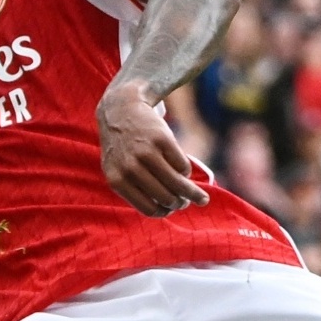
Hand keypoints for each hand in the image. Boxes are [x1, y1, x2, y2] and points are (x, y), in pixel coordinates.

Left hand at [97, 80, 207, 215]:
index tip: (171, 210)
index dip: (164, 212)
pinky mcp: (161, 139)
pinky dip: (185, 171)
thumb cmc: (122, 145)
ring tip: (202, 198)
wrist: (121, 108)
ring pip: (177, 184)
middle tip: (186, 202)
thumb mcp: (117, 169)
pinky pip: (182, 166)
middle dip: (180, 203)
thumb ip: (135, 189)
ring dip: (192, 193)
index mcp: (117, 180)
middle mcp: (130, 168)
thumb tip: (167, 209)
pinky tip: (183, 170)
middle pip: (166, 198)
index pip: (148, 208)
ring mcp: (146, 153)